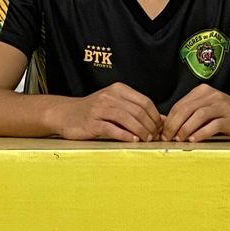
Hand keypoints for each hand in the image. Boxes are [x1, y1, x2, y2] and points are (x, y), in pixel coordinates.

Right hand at [49, 83, 163, 142]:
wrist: (66, 114)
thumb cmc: (94, 111)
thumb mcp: (116, 105)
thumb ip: (137, 110)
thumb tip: (163, 120)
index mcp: (118, 89)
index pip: (144, 101)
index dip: (155, 116)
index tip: (160, 128)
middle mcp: (109, 96)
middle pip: (138, 110)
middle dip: (150, 125)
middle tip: (154, 136)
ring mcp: (99, 108)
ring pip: (127, 118)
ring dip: (140, 131)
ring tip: (145, 139)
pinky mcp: (91, 122)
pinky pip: (112, 128)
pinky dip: (125, 135)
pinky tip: (132, 141)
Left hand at [161, 85, 229, 142]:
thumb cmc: (227, 115)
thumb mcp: (207, 110)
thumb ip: (190, 115)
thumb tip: (167, 126)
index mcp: (203, 92)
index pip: (180, 105)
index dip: (169, 119)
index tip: (163, 132)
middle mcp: (212, 96)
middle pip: (187, 109)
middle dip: (174, 125)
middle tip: (168, 138)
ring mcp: (223, 106)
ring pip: (199, 115)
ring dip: (186, 129)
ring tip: (180, 139)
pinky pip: (214, 125)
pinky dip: (202, 133)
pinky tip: (194, 140)